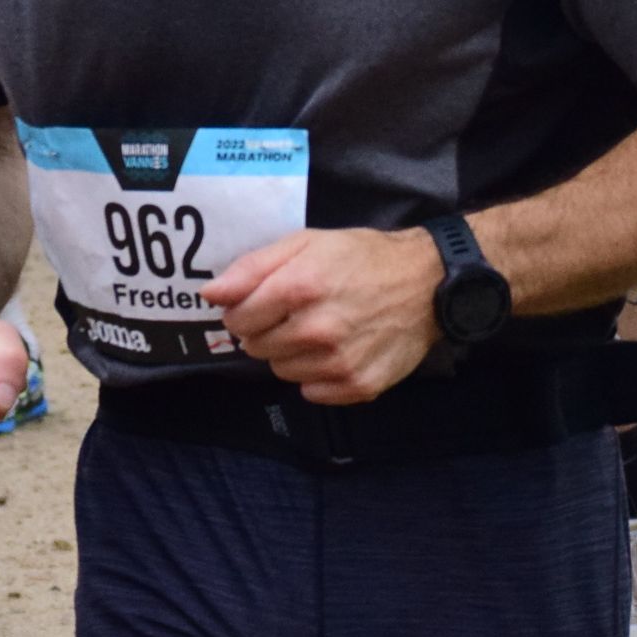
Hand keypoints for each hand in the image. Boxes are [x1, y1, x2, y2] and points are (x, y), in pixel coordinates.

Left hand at [205, 227, 444, 404]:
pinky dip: (317, 376)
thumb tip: (210, 295)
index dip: (242, 310)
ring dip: (291, 354)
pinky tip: (337, 351)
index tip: (258, 303)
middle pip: (256, 347)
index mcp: (299, 287)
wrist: (427, 283)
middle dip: (267, 330)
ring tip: (320, 329)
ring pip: (282, 371)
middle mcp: (316, 329)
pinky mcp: (358, 387)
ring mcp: (339, 362)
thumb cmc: (361, 258)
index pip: (237, 319)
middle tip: (295, 312)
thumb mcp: (305, 244)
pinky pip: (312, 392)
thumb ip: (252, 268)